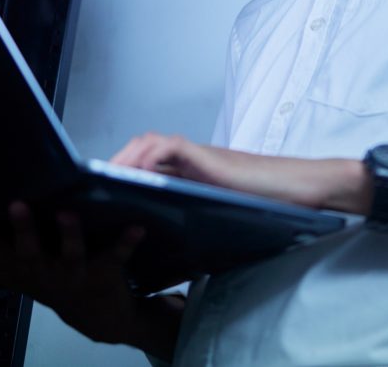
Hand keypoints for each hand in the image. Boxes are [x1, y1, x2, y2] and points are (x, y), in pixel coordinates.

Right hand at [0, 188, 181, 355]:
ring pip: (69, 256)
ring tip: (68, 213)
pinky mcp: (104, 275)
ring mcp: (74, 275)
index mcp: (19, 270)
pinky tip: (137, 227)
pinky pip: (115, 257)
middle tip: (16, 204)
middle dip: (21, 229)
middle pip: (26, 252)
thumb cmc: (53, 285)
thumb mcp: (17, 279)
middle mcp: (43, 273)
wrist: (97, 318)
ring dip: (68, 235)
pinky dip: (126, 243)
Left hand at [112, 132, 368, 212]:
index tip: (95, 193)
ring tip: (99, 181)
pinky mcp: (205, 155)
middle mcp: (189, 159)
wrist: (300, 189)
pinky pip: (166, 147)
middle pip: (139, 150)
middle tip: (87, 188)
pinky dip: (145, 156)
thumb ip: (196, 215)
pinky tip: (129, 175)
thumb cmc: (265, 204)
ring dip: (121, 159)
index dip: (119, 173)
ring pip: (147, 144)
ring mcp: (196, 154)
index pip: (145, 165)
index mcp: (190, 173)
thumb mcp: (221, 213)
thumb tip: (168, 242)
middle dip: (112, 165)